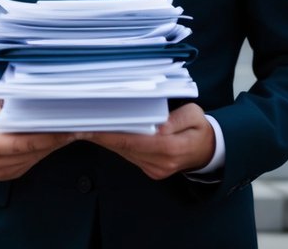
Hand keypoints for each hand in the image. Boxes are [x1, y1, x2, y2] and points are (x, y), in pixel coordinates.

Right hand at [0, 98, 76, 180]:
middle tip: (77, 128)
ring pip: (36, 157)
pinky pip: (34, 161)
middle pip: (31, 151)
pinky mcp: (11, 173)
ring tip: (72, 131)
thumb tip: (15, 108)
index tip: (64, 126)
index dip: (44, 136)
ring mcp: (3, 172)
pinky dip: (47, 149)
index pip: (21, 143)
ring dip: (55, 144)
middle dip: (55, 139)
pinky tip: (58, 139)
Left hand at [77, 103, 215, 179]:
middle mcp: (161, 163)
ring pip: (124, 153)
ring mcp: (154, 169)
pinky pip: (129, 156)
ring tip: (87, 125)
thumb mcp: (195, 116)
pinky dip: (116, 144)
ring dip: (106, 140)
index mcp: (172, 148)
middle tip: (80, 122)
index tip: (93, 124)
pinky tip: (103, 133)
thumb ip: (177, 119)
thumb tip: (158, 124)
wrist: (207, 151)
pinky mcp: (150, 171)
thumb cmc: (199, 128)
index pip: (135, 139)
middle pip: (125, 147)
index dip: (113, 132)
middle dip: (103, 135)